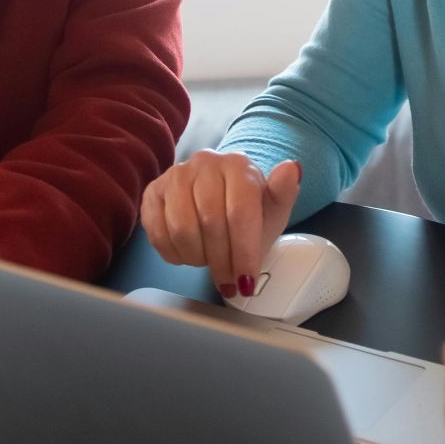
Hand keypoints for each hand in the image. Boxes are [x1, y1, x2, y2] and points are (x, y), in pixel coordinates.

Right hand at [139, 150, 301, 297]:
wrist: (222, 200)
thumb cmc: (250, 209)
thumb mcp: (274, 207)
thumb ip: (284, 192)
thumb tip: (291, 169)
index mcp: (238, 165)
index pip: (240, 212)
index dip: (243, 251)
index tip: (247, 280)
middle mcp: (204, 162)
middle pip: (210, 222)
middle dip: (221, 261)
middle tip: (229, 281)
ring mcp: (175, 175)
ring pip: (181, 229)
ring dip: (197, 257)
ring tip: (209, 261)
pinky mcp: (153, 192)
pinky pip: (157, 232)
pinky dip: (174, 253)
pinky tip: (189, 254)